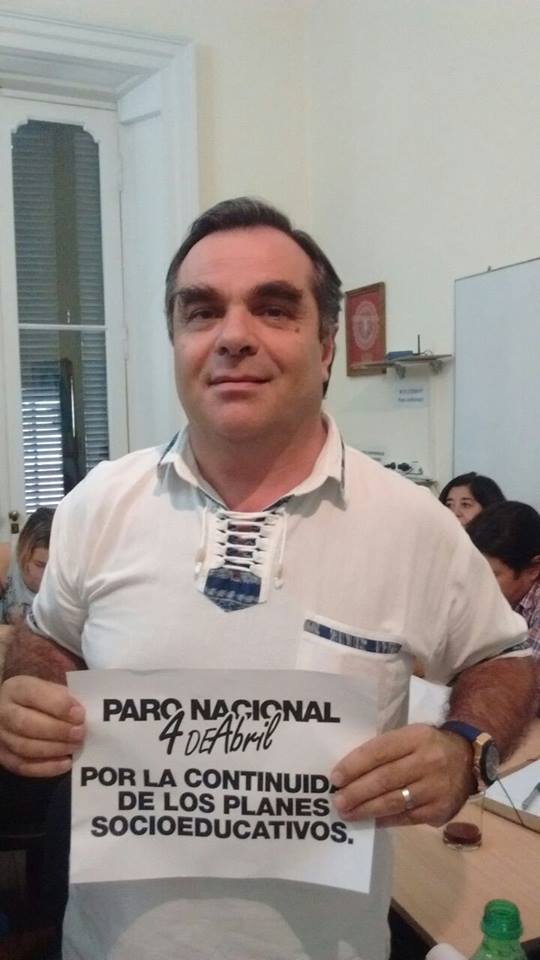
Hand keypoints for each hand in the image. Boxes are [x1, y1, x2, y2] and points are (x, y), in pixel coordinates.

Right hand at [0, 675, 84, 776]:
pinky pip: (23, 766)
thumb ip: (62, 697)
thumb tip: (80, 714)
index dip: (58, 705)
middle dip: (57, 731)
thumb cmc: (38, 698)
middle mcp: (3, 713)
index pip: (35, 695)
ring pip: (24, 747)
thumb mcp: (47, 688)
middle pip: (26, 724)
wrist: (12, 710)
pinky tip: (66, 763)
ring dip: (54, 749)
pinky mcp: (3, 757)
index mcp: (16, 689)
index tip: (80, 714)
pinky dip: (46, 768)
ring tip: (75, 747)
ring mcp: (1, 737)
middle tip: (80, 733)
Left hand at [330, 723, 474, 826]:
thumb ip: (385, 750)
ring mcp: (436, 788)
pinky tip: (371, 821)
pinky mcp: (440, 810)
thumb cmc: (428, 746)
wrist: (468, 759)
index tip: (335, 778)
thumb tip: (350, 772)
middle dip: (357, 792)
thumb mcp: (410, 736)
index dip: (355, 765)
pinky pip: (406, 818)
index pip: (380, 751)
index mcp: (417, 737)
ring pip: (394, 802)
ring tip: (348, 814)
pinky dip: (385, 820)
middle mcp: (429, 762)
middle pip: (385, 779)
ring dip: (367, 809)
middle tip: (338, 801)